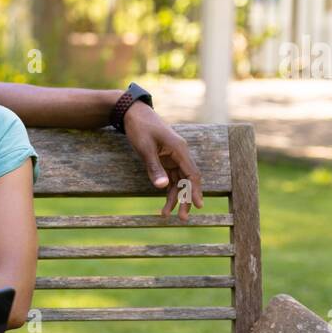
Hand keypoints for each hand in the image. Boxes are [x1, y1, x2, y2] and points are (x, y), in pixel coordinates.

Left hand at [120, 102, 203, 221]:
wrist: (133, 114)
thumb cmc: (140, 128)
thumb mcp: (145, 148)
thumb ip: (154, 168)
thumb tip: (162, 187)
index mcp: (179, 150)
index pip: (192, 173)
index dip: (195, 190)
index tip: (198, 205)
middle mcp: (180, 154)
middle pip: (187, 180)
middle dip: (185, 199)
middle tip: (182, 218)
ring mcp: (173, 157)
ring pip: (179, 181)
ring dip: (175, 198)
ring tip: (167, 215)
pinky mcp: (166, 160)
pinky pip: (171, 178)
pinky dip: (168, 190)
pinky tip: (164, 203)